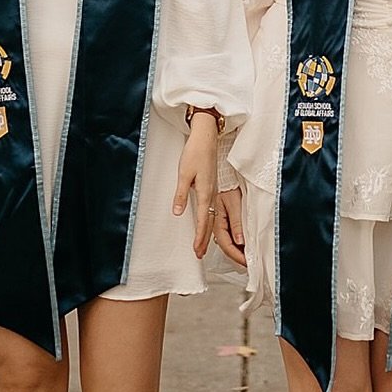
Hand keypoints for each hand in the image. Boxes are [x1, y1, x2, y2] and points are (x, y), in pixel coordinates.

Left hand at [173, 114, 218, 258]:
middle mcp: (211, 194)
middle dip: (204, 239)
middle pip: (209, 222)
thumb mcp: (184, 174)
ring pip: (212, 216)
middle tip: (199, 254)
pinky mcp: (211, 186)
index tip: (196, 250)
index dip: (199, 237)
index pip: (203, 221)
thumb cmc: (195, 153)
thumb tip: (178, 213)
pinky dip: (209, 220)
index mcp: (205, 193)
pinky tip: (205, 223)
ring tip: (203, 244)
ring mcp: (213, 190)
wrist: (206, 137)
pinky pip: (212, 208)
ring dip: (207, 232)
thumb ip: (181, 195)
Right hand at [215, 187, 245, 268]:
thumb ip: (236, 222)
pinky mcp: (225, 217)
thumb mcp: (234, 204)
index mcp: (217, 221)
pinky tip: (239, 246)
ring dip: (234, 252)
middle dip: (234, 257)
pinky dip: (235, 243)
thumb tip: (239, 241)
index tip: (246, 262)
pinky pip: (229, 234)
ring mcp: (221, 220)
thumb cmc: (227, 185)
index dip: (236, 255)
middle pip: (225, 245)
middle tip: (245, 266)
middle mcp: (217, 223)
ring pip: (226, 241)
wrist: (224, 174)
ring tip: (242, 261)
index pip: (226, 244)